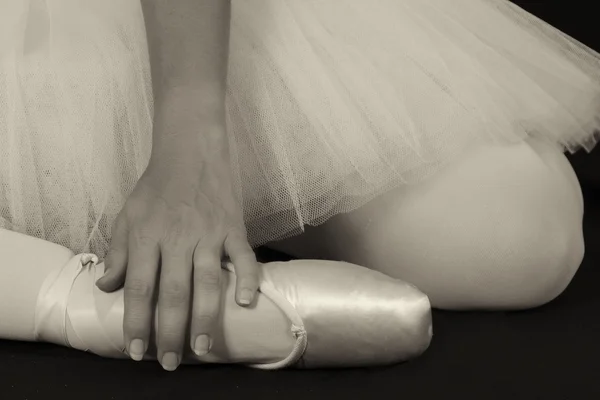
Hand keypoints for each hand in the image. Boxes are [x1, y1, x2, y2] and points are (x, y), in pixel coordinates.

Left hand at [96, 132, 258, 370]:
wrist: (192, 147)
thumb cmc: (158, 182)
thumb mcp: (128, 212)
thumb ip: (118, 251)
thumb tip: (106, 286)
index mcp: (147, 234)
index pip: (140, 287)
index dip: (136, 322)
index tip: (135, 350)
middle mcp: (177, 237)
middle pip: (172, 293)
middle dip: (169, 332)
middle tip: (168, 362)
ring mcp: (209, 232)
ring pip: (207, 283)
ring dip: (204, 319)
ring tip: (202, 349)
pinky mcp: (233, 226)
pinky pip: (244, 257)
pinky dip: (247, 279)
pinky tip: (246, 303)